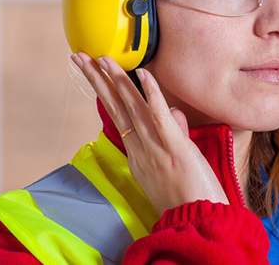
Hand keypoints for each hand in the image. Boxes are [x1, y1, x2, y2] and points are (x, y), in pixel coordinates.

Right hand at [70, 53, 228, 213]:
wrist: (198, 222)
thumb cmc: (189, 197)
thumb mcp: (174, 163)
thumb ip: (173, 134)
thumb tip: (174, 113)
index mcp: (138, 154)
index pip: (118, 115)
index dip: (105, 91)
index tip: (94, 72)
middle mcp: (141, 149)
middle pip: (116, 107)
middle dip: (97, 80)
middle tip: (80, 57)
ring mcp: (156, 149)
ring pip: (132, 108)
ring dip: (116, 80)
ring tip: (101, 58)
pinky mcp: (176, 149)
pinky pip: (161, 117)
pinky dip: (152, 94)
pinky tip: (142, 74)